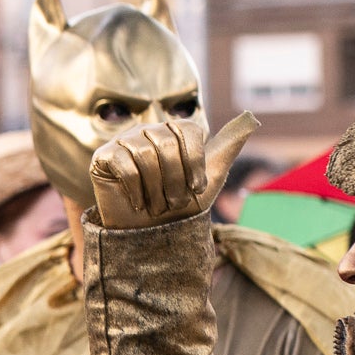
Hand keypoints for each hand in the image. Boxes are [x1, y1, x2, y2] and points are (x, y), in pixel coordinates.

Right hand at [88, 112, 258, 229]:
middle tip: (174, 204)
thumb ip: (228, 148)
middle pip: (166, 144)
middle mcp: (147, 131)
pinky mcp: (103, 157)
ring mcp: (123, 142)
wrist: (148, 235)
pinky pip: (124, 165)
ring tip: (156, 208)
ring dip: (156, 190)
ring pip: (145, 156)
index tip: (196, 188)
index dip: (194, 162)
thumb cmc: (180, 207)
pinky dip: (135, 190)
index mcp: (173, 131)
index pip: (188, 129)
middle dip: (175, 180)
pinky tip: (137, 204)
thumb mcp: (210, 178)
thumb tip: (252, 118)